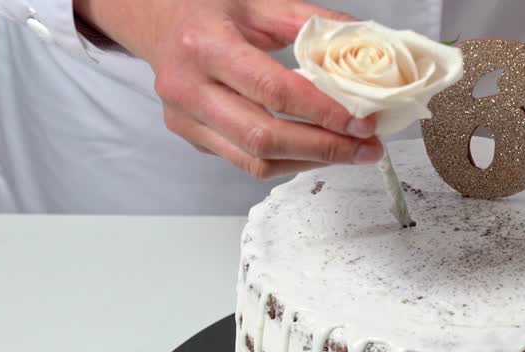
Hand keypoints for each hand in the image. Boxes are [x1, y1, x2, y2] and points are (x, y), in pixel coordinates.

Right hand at [74, 0, 384, 178]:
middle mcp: (189, 88)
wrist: (158, 24)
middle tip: (366, 147)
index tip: (362, 121)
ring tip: (350, 153)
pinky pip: (246, 162)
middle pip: (264, 137)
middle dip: (324, 148)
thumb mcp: (259, 4)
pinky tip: (317, 151)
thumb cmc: (209, 12)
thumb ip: (310, 23)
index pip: (272, 91)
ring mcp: (186, 120)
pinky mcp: (192, 138)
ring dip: (311, 161)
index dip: (321, 112)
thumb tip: (365, 41)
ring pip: (255, 161)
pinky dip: (288, 161)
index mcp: (206, 47)